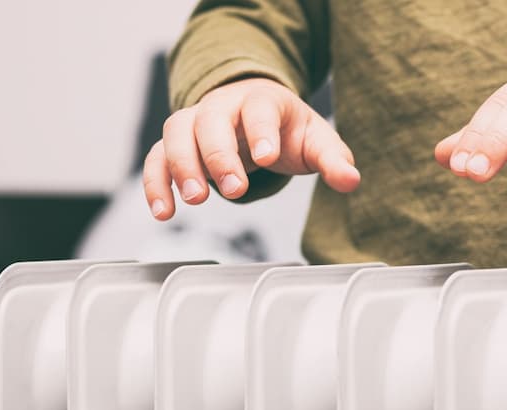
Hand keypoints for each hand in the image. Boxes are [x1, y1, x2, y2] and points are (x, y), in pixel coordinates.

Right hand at [143, 78, 359, 219]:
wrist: (257, 113)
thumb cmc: (287, 128)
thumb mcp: (315, 140)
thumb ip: (333, 159)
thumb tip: (351, 180)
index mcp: (263, 100)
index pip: (259, 108)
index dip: (261, 131)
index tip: (265, 157)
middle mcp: (224, 105)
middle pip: (211, 119)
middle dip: (218, 155)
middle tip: (233, 189)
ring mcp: (197, 121)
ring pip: (177, 132)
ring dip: (181, 166)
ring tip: (195, 201)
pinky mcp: (179, 143)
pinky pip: (157, 156)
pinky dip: (155, 182)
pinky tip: (163, 211)